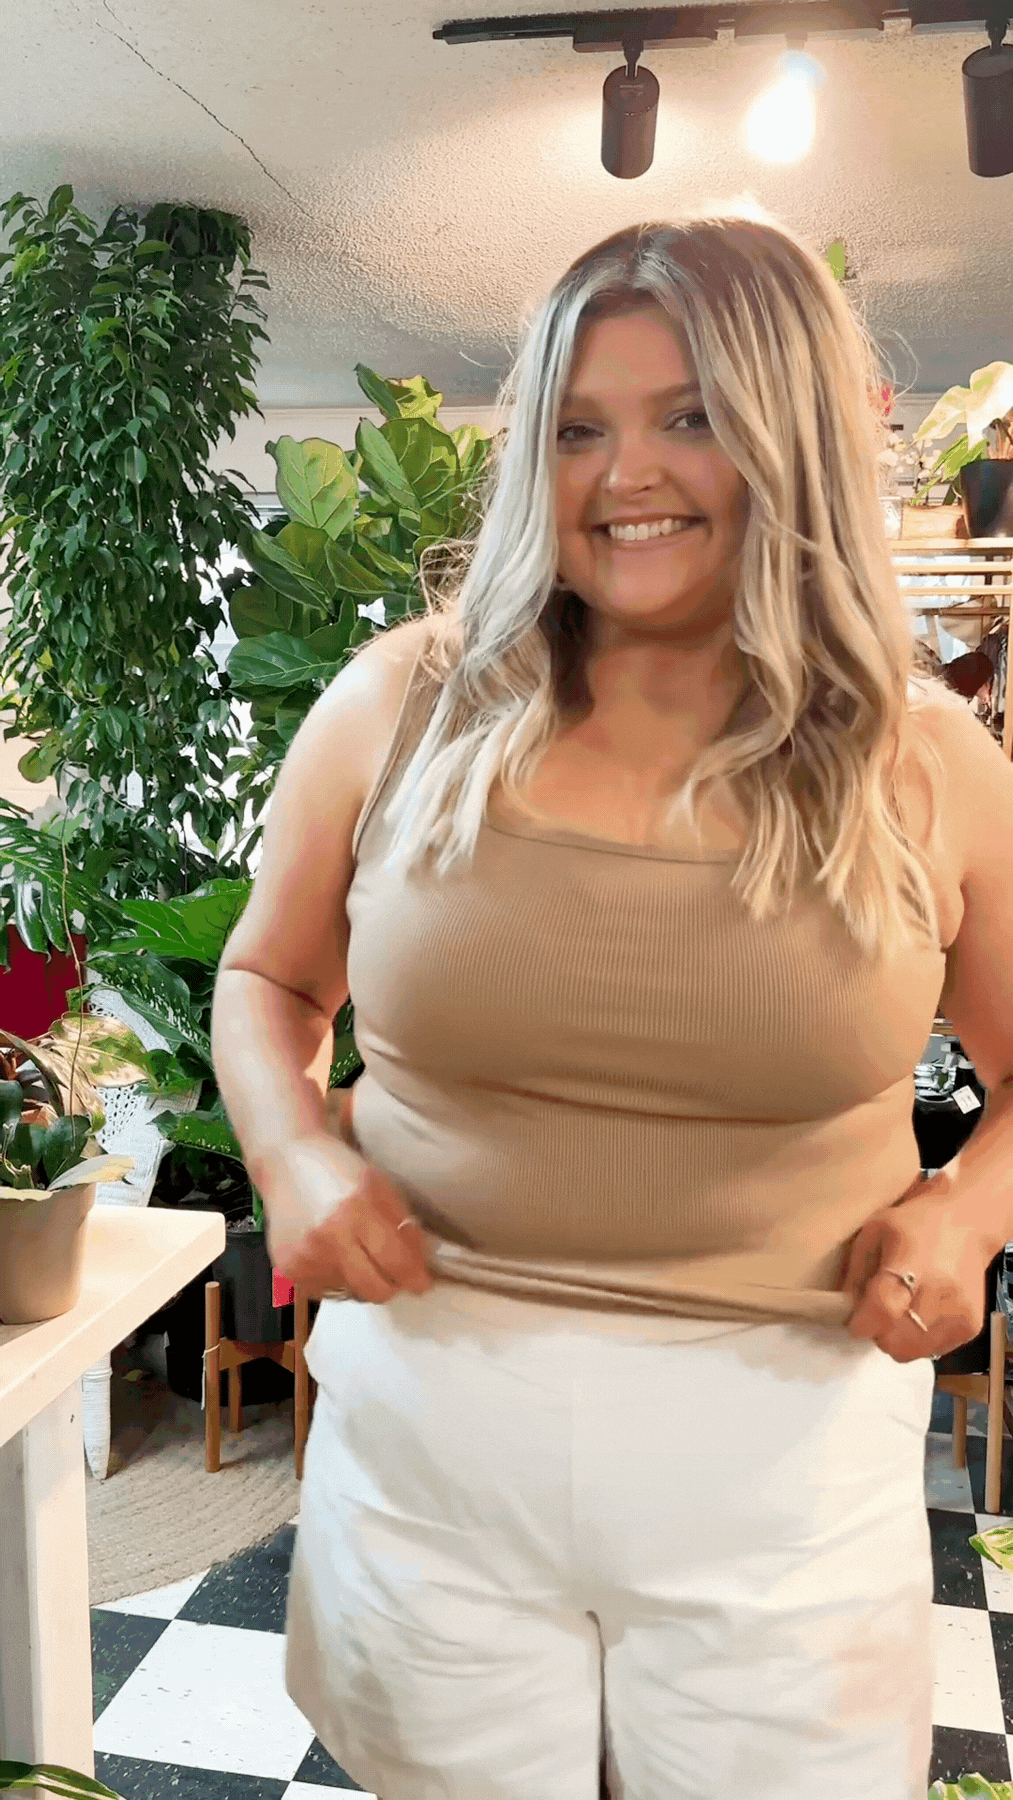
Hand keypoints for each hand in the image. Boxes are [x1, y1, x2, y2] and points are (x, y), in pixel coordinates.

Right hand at [266, 1134, 432, 1304]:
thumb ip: (401, 1223)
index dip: (414, 1278)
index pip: (396, 1262)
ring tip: (350, 1249)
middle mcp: (329, 1238)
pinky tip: (328, 1252)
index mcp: (357, 1210)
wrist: (285, 1161)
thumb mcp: (379, 1184)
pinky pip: (325, 1291)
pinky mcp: (287, 1270)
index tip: (421, 1284)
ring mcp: (305, 1257)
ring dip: (359, 1277)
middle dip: (390, 1286)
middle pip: (374, 1290)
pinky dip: (334, 1278)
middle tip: (391, 1273)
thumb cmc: (337, 1168)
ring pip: (350, 1291)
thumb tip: (420, 1263)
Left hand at [838, 1173, 993, 1362]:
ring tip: (903, 1310)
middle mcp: (940, 1290)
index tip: (856, 1321)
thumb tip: (845, 1313)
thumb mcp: (873, 1233)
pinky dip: (920, 1340)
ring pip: (912, 1352)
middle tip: (880, 1312)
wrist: (965, 1224)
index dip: (863, 1323)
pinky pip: (932, 1351)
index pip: (883, 1309)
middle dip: (879, 1332)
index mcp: (911, 1261)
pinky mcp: (971, 1327)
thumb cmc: (914, 1225)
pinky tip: (923, 1313)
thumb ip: (856, 1275)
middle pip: (896, 1340)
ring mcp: (959, 1312)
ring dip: (899, 1339)